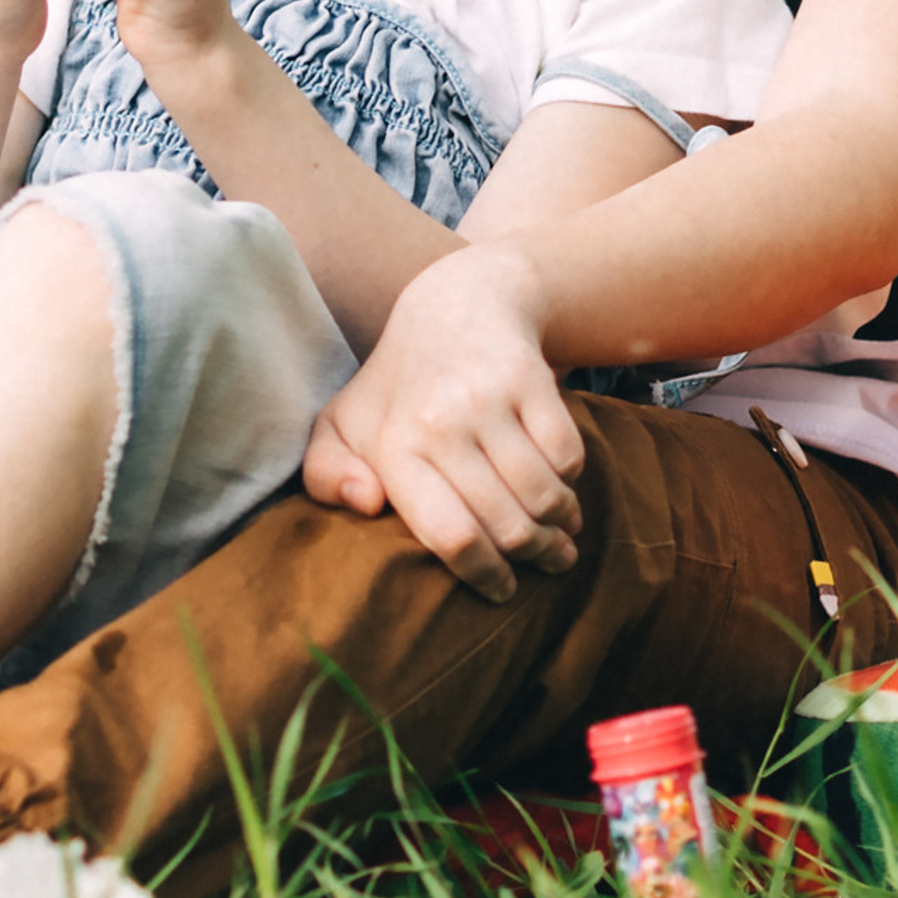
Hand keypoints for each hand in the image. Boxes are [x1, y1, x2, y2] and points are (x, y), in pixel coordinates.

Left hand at [302, 247, 583, 602]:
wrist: (456, 308)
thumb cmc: (397, 390)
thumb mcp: (343, 427)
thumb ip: (326, 476)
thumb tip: (366, 503)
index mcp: (393, 447)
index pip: (452, 536)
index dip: (486, 576)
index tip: (503, 589)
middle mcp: (440, 422)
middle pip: (508, 526)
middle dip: (536, 557)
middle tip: (547, 561)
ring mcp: (489, 399)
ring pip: (544, 496)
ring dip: (561, 524)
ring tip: (560, 531)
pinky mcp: (532, 380)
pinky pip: (569, 457)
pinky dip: (570, 480)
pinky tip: (558, 481)